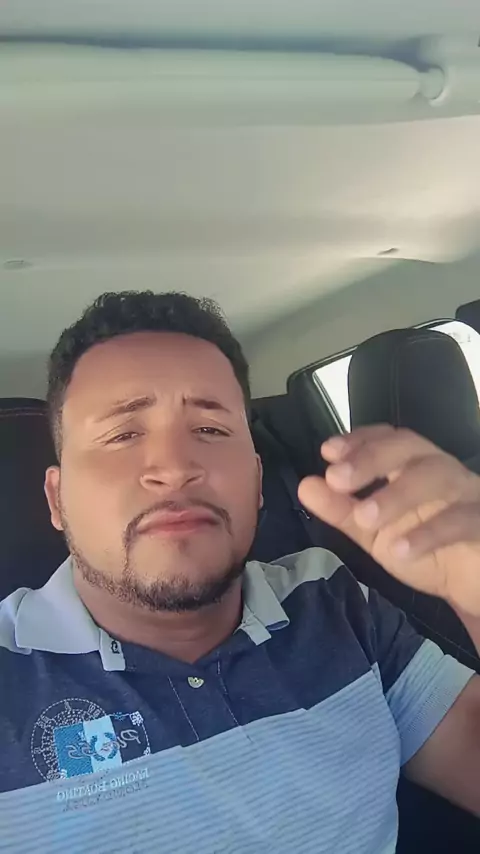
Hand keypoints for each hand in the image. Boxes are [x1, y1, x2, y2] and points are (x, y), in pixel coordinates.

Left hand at [298, 425, 479, 617]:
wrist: (473, 586)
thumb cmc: (426, 551)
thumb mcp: (375, 534)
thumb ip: (342, 511)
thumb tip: (307, 485)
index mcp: (413, 468)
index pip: (388, 439)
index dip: (359, 440)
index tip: (329, 451)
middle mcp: (441, 471)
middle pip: (409, 447)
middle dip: (371, 458)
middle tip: (337, 479)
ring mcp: (467, 494)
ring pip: (437, 476)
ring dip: (396, 494)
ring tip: (364, 518)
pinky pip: (462, 519)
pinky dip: (430, 533)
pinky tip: (401, 550)